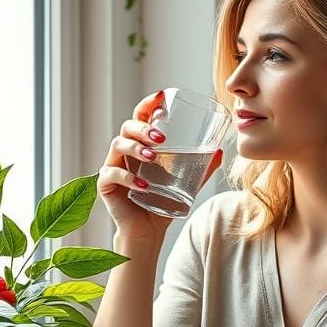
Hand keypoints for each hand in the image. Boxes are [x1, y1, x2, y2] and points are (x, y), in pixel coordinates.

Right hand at [98, 90, 223, 241]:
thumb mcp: (185, 182)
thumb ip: (201, 167)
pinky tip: (142, 185)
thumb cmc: (163, 201)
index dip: (148, 104)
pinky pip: (112, 175)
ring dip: (136, 148)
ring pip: (118, 145)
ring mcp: (113, 166)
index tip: (161, 97)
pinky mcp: (105, 185)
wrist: (149, 230)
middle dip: (144, 128)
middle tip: (161, 138)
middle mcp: (125, 151)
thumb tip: (220, 151)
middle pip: (128, 127)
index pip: (141, 117)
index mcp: (141, 144)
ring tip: (153, 157)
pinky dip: (127, 178)